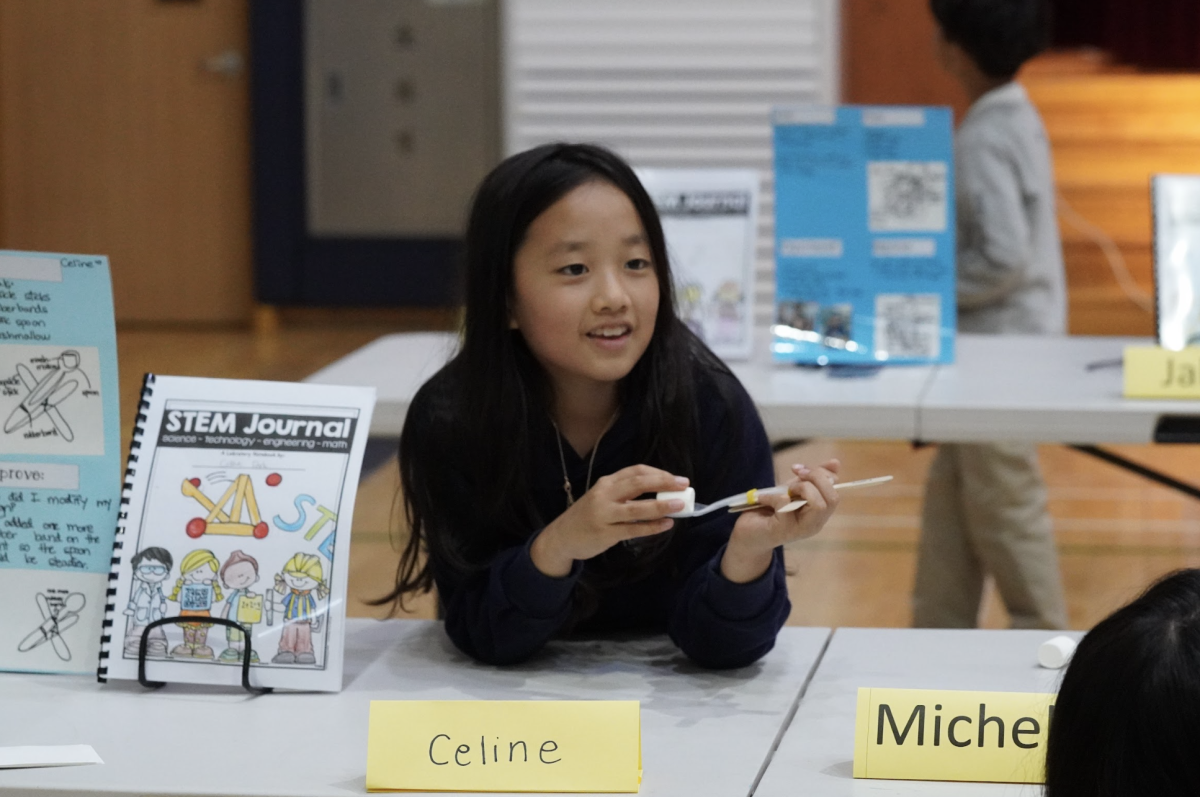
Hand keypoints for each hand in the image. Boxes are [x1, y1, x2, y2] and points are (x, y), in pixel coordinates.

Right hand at [530, 465, 689, 576]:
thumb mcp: (603, 498)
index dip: (659, 473)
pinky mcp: (605, 533)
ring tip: (679, 505)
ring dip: (661, 506)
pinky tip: (666, 525)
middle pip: (638, 484)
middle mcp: (604, 494)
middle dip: (664, 483)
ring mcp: (604, 514)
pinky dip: (652, 527)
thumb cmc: (588, 516)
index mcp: (606, 483)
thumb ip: (626, 495)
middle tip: (683, 486)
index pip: (636, 471)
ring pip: (637, 508)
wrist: (561, 537)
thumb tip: (661, 495)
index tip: (677, 479)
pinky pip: (634, 529)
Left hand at [721, 460, 841, 582]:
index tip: (800, 468)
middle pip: (832, 498)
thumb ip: (812, 477)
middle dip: (816, 478)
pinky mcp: (784, 530)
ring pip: (819, 505)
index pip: (835, 492)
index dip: (822, 474)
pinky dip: (773, 496)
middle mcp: (815, 524)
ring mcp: (801, 529)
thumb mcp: (793, 489)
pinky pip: (786, 504)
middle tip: (796, 475)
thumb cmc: (771, 510)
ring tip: (785, 490)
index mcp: (820, 514)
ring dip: (802, 488)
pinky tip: (762, 498)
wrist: (748, 533)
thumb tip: (835, 462)